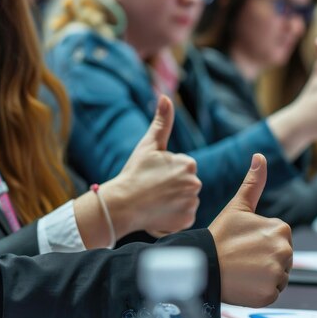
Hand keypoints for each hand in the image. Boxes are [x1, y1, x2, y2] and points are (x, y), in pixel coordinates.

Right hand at [105, 96, 201, 235]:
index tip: (153, 175)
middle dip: (172, 186)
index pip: (183, 166)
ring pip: (185, 200)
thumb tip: (165, 96)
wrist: (121, 205)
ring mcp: (192, 204)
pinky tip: (159, 213)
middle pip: (186, 183)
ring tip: (155, 201)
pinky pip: (183, 216)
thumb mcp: (148, 145)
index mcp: (189, 164)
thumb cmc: (133, 173)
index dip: (167, 170)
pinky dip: (174, 216)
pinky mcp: (187, 220)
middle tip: (152, 189)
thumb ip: (162, 121)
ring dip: (173, 201)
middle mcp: (195, 183)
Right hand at [209, 154, 292, 307]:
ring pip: (277, 276)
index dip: (260, 242)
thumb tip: (260, 155)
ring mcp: (278, 273)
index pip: (279, 239)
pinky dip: (260, 291)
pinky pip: (271, 292)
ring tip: (243, 271)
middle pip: (281, 258)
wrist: (202, 266)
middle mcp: (285, 250)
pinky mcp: (270, 294)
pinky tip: (244, 284)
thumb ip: (254, 182)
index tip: (244, 243)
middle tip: (242, 258)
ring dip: (263, 276)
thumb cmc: (219, 236)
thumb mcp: (238, 207)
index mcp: (282, 228)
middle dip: (264, 260)